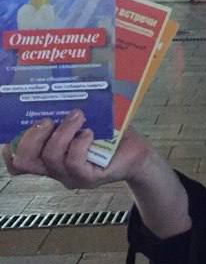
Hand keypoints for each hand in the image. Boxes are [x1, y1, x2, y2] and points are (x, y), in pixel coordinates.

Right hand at [3, 116, 154, 189]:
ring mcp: (70, 176)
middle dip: (32, 135)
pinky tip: (89, 132)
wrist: (135, 152)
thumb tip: (55, 85)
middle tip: (48, 119)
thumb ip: (65, 111)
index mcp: (48, 156)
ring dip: (62, 132)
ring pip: (51, 157)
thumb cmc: (107, 134)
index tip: (18, 126)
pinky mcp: (88, 178)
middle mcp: (55, 169)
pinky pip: (74, 162)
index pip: (18, 162)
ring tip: (78, 116)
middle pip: (24, 161)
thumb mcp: (83, 120)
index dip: (11, 148)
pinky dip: (79, 143)